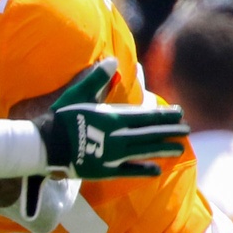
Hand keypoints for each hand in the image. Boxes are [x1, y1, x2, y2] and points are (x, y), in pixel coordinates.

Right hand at [35, 60, 187, 178]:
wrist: (45, 146)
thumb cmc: (60, 118)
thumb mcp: (78, 94)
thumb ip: (97, 79)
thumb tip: (112, 61)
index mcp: (113, 117)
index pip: (146, 116)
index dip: (164, 115)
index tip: (180, 113)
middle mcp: (118, 137)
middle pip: (150, 133)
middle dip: (169, 131)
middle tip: (187, 129)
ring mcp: (112, 155)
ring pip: (144, 151)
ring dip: (163, 149)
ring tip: (179, 148)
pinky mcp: (104, 170)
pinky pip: (129, 171)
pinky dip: (143, 170)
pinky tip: (157, 170)